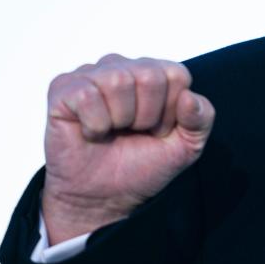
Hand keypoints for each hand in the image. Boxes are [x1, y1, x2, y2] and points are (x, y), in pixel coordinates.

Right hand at [41, 53, 214, 244]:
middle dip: (147, 116)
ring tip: (113, 130)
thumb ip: (201, 119)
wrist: (103, 197)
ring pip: (118, 81)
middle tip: (133, 132)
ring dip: (120, 119)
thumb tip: (189, 97)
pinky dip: (94, 124)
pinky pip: (86, 95)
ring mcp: (92, 74)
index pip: (177, 75)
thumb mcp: (187, 146)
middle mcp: (124, 66)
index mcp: (156, 72)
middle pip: (149, 76)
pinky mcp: (63, 89)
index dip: (171, 112)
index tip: (158, 130)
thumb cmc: (142, 165)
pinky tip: (91, 132)